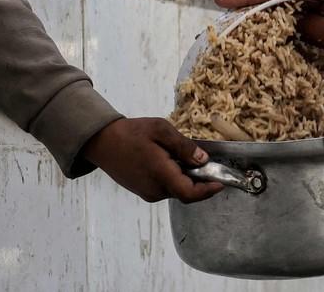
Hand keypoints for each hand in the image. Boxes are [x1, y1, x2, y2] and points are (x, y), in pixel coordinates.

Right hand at [80, 118, 223, 203]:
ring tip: (178, 154)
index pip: (189, 193)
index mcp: (160, 174)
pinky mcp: (142, 191)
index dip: (208, 191)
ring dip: (184, 177)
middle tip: (201, 159)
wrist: (102, 141)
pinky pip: (165, 188)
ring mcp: (147, 193)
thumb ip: (183, 146)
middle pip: (185, 191)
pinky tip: (167, 160)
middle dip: (198, 179)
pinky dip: (173, 177)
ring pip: (175, 189)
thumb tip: (204, 160)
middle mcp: (155, 190)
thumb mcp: (160, 129)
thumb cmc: (131, 132)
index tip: (221, 183)